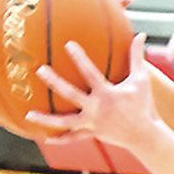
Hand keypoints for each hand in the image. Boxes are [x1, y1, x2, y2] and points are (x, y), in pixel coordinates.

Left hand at [27, 33, 157, 145]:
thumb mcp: (141, 80)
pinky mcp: (92, 134)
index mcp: (107, 94)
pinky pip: (73, 137)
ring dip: (47, 119)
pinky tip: (45, 138)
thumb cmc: (143, 105)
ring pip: (65, 122)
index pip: (90, 73)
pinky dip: (60, 139)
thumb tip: (141, 34)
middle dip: (55, 82)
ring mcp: (92, 124)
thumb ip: (137, 57)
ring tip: (29, 114)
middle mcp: (96, 109)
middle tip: (40, 70)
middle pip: (71, 94)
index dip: (80, 58)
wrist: (144, 136)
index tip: (68, 44)